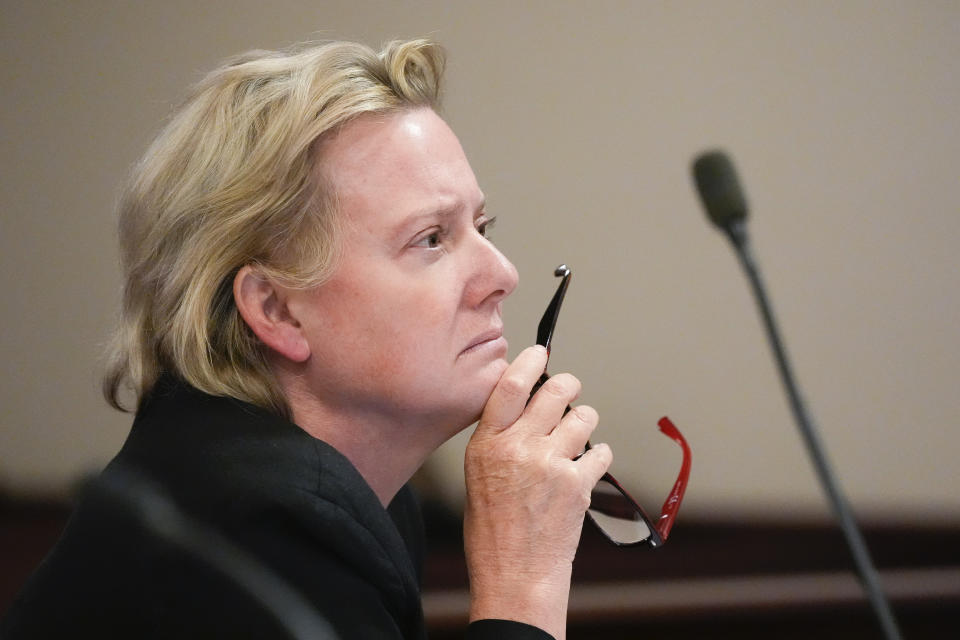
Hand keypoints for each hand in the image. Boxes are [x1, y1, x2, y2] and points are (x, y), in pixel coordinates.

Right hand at [464, 345, 612, 639]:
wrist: (515, 576)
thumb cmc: (493, 531)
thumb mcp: (479, 475)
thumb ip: (501, 439)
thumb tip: (529, 406)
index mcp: (487, 445)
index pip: (510, 386)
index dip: (529, 362)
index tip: (540, 352)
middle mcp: (519, 448)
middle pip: (556, 391)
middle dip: (568, 385)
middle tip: (569, 389)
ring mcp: (551, 464)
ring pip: (584, 417)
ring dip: (584, 422)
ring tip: (575, 440)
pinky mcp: (578, 484)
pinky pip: (600, 451)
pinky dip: (596, 458)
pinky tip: (584, 471)